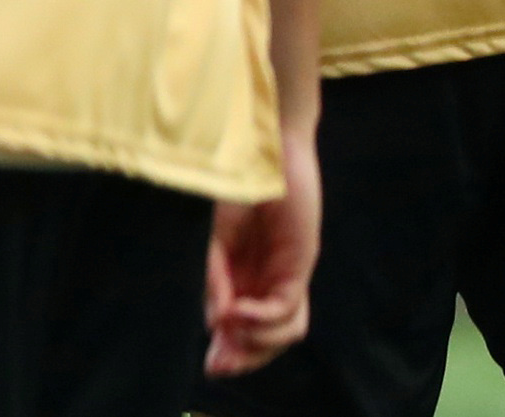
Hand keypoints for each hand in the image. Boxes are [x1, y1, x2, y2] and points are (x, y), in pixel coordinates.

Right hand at [205, 125, 321, 376]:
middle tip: (218, 366)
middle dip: (245, 356)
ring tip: (230, 332)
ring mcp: (288, 271)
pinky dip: (263, 317)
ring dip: (257, 340)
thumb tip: (217, 319)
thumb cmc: (232, 180)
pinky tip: (239, 312)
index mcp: (244, 270)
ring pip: (285, 330)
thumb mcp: (212, 235)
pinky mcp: (301, 261)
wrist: (260, 145)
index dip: (230, 347)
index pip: (245, 324)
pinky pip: (287, 306)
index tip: (210, 364)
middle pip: (269, 337)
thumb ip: (214, 274)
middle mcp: (269, 276)